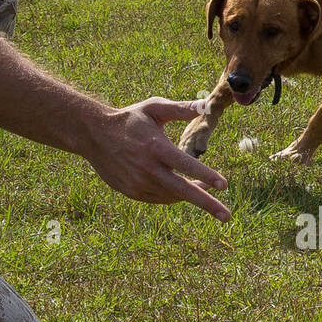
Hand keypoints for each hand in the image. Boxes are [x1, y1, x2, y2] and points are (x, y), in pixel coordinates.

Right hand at [85, 98, 231, 221]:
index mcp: (155, 147)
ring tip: (205, 189)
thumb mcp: (154, 107)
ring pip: (172, 196)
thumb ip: (181, 108)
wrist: (94, 135)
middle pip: (182, 191)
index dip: (206, 175)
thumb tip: (206, 105)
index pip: (185, 164)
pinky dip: (173, 196)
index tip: (224, 185)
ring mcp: (138, 183)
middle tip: (227, 216)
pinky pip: (159, 198)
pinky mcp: (132, 192)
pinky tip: (181, 188)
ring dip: (191, 195)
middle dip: (207, 204)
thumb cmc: (130, 119)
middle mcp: (147, 168)